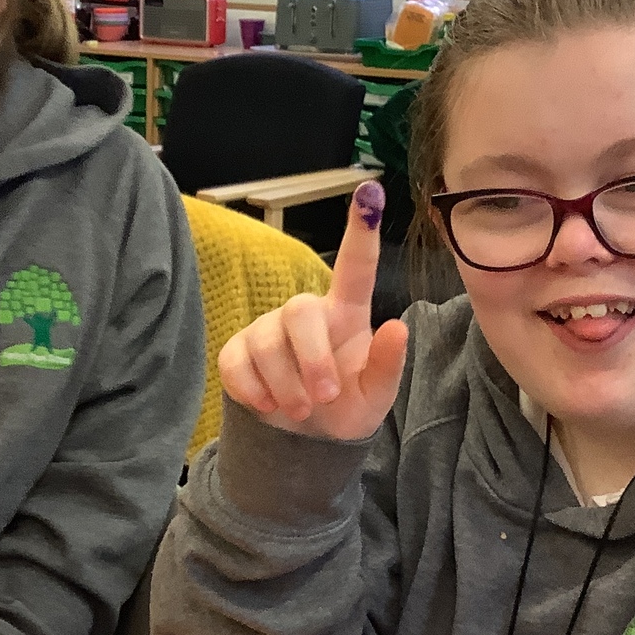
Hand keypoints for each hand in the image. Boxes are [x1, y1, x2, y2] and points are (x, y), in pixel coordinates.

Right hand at [219, 181, 408, 440]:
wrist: (306, 441)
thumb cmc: (347, 407)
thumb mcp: (376, 397)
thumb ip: (387, 366)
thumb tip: (398, 327)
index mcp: (346, 315)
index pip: (356, 267)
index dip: (360, 230)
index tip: (368, 193)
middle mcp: (306, 313)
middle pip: (300, 312)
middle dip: (311, 359)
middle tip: (323, 397)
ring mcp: (267, 329)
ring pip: (266, 343)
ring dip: (286, 384)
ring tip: (302, 410)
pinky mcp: (238, 351)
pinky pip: (236, 361)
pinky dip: (253, 389)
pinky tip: (268, 404)